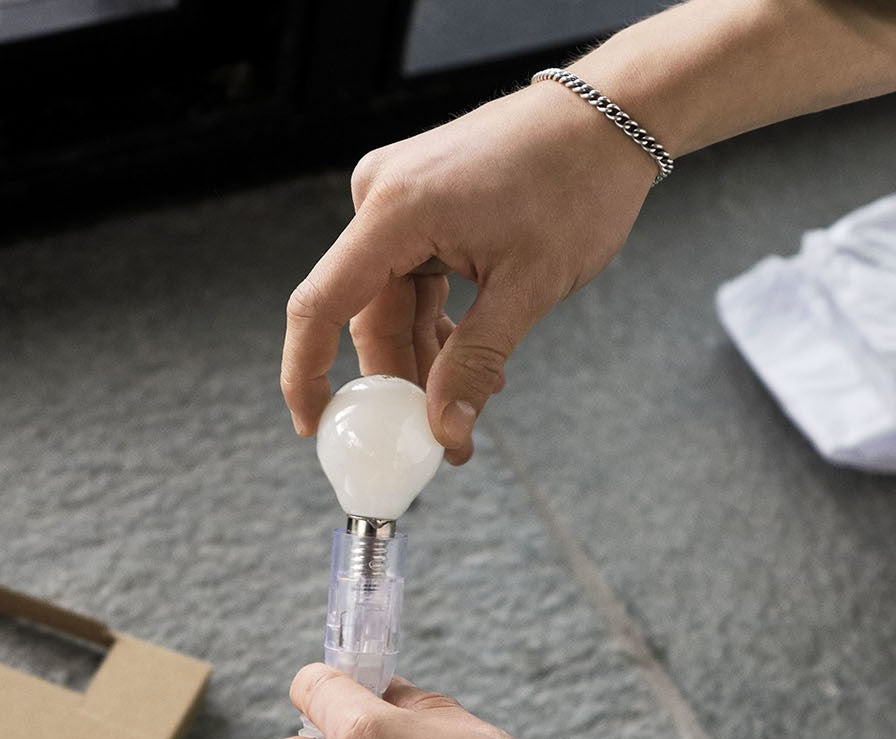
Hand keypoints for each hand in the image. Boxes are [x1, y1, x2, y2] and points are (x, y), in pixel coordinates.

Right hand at [280, 83, 655, 461]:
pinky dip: (438, 327)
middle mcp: (382, 198)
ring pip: (394, 306)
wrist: (613, 116)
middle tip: (437, 441)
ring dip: (426, 360)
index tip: (316, 427)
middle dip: (399, 384)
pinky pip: (414, 282)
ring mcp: (400, 198)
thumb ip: (474, 363)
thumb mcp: (528, 287)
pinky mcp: (422, 204)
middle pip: (366, 316)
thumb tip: (444, 432)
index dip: (306, 375)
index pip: (319, 306)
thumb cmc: (577, 183)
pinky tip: (475, 367)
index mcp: (394, 211)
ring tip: (469, 412)